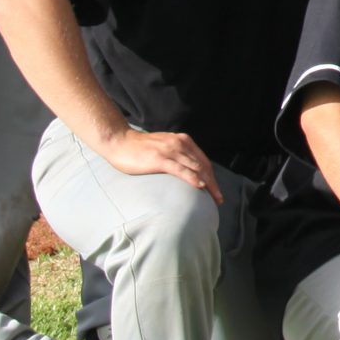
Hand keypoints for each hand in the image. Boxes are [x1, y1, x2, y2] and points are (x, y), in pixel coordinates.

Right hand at [94, 128, 224, 206]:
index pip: (203, 161)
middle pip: (203, 166)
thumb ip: (176, 155)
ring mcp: (170, 151)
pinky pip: (181, 170)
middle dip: (213, 183)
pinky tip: (200, 186)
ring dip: (208, 184)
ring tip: (214, 198)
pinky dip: (193, 178)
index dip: (212, 176)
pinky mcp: (160, 159)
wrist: (119, 141)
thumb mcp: (164, 147)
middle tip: (219, 199)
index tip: (216, 190)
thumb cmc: (139, 148)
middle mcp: (180, 144)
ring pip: (196, 168)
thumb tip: (187, 171)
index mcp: (183, 141)